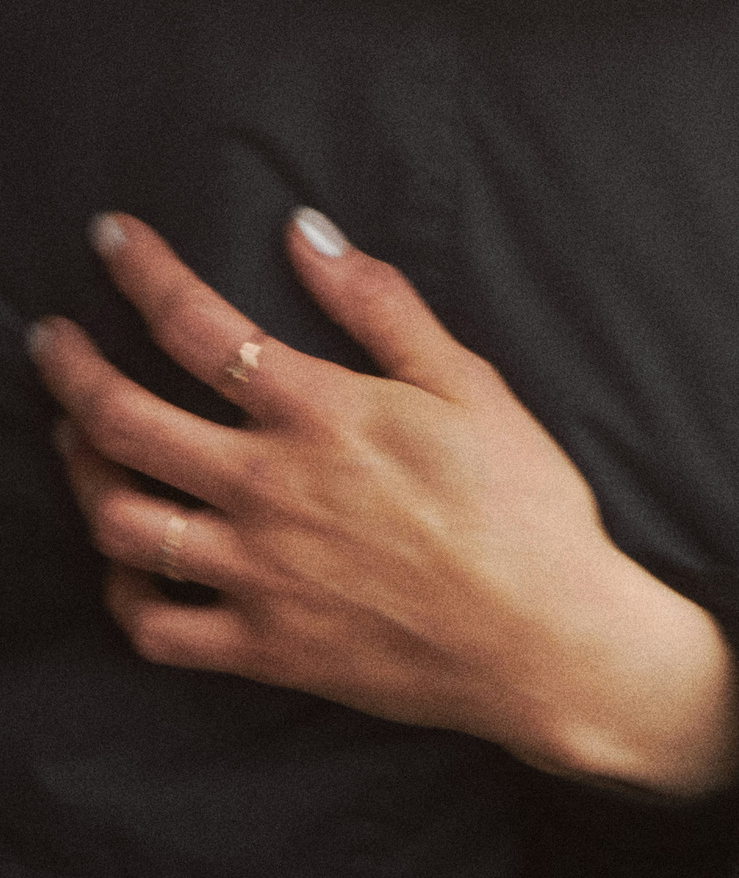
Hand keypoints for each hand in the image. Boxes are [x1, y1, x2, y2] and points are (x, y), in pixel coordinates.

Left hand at [28, 211, 738, 795]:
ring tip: (76, 438)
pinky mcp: (262, 646)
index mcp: (321, 414)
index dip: (142, 271)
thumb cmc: (523, 505)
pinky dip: (122, 589)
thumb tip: (307, 231)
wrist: (548, 639)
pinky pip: (152, 625)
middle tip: (51, 340)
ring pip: (119, 520)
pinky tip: (126, 559)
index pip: (198, 325)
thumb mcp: (470, 384)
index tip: (109, 238)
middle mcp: (269, 489)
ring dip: (81, 470)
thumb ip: (380, 305)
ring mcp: (256, 574)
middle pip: (124, 420)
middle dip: (71, 369)